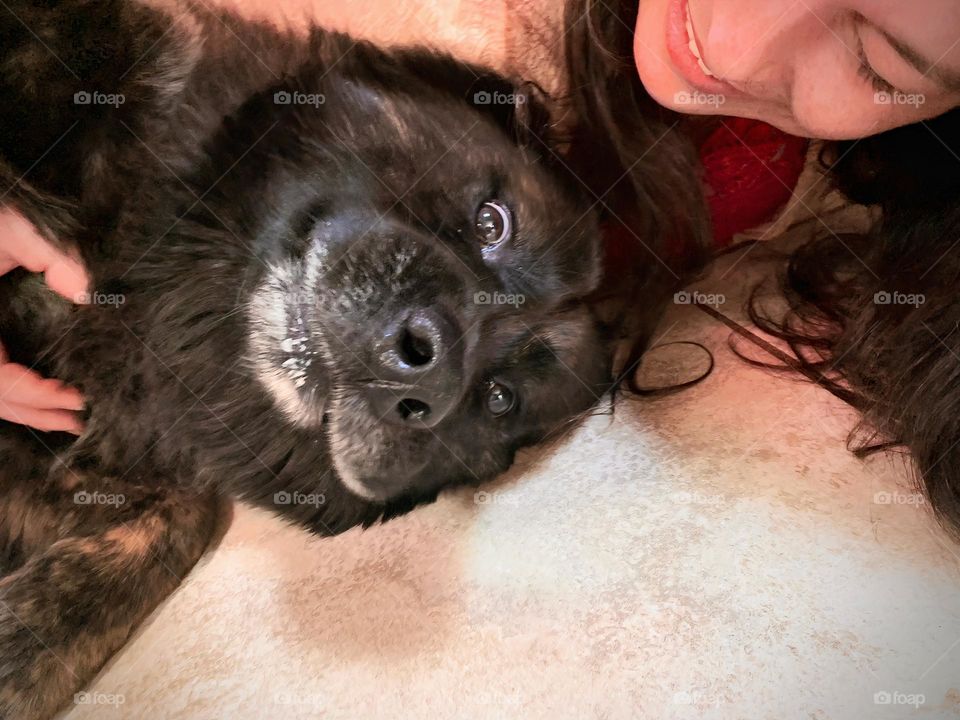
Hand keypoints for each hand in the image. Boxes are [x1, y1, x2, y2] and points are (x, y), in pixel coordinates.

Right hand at [0, 209, 87, 433]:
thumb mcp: (12, 226)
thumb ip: (50, 253)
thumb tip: (88, 292)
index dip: (35, 395)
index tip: (77, 398)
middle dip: (34, 412)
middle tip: (80, 420)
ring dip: (24, 408)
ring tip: (69, 418)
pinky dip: (14, 392)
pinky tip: (45, 396)